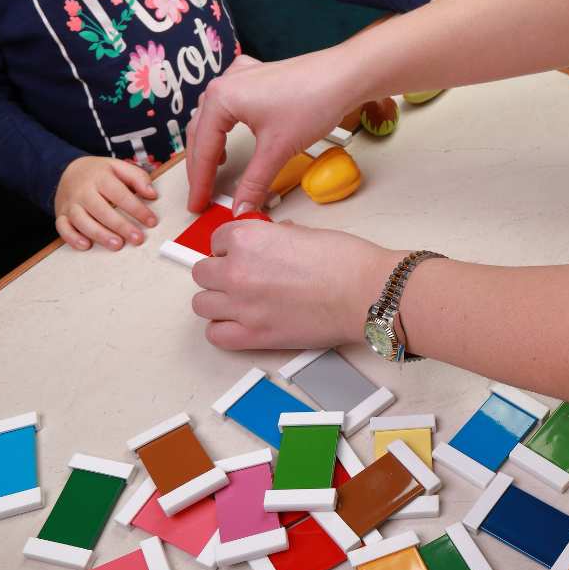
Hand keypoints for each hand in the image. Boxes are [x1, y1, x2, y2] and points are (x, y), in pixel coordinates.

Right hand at [54, 156, 157, 250]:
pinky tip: (87, 245)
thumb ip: (137, 177)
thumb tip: (152, 194)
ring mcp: (71, 204)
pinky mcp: (61, 215)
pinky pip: (63, 228)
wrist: (69, 170)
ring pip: (82, 221)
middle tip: (137, 238)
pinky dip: (73, 238)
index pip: (120, 194)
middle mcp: (83, 191)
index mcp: (100, 177)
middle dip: (120, 226)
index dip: (137, 209)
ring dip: (100, 235)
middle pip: (101, 210)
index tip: (151, 221)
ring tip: (117, 245)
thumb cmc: (100, 174)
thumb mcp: (119, 167)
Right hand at [185, 52, 354, 215]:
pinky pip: (229, 105)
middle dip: (201, 166)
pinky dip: (224, 125)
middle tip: (202, 194)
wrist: (344, 76)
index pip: (203, 150)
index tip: (198, 204)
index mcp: (221, 98)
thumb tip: (241, 208)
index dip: (199, 182)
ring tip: (212, 169)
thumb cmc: (313, 101)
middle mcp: (224, 83)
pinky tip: (230, 135)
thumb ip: (254, 183)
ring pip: (212, 117)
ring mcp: (240, 77)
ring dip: (210, 144)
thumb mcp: (277, 150)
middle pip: (201, 132)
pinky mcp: (256, 78)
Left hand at [191, 220, 392, 350]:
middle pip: (203, 273)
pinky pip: (216, 335)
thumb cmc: (347, 262)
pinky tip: (240, 324)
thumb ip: (275, 238)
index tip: (244, 255)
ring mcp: (242, 307)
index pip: (217, 241)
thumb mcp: (304, 233)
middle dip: (221, 273)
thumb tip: (269, 243)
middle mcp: (237, 271)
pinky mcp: (254, 336)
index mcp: (247, 239)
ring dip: (218, 301)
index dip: (232, 248)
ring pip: (202, 304)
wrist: (366, 293)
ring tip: (240, 302)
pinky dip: (223, 330)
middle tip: (242, 278)